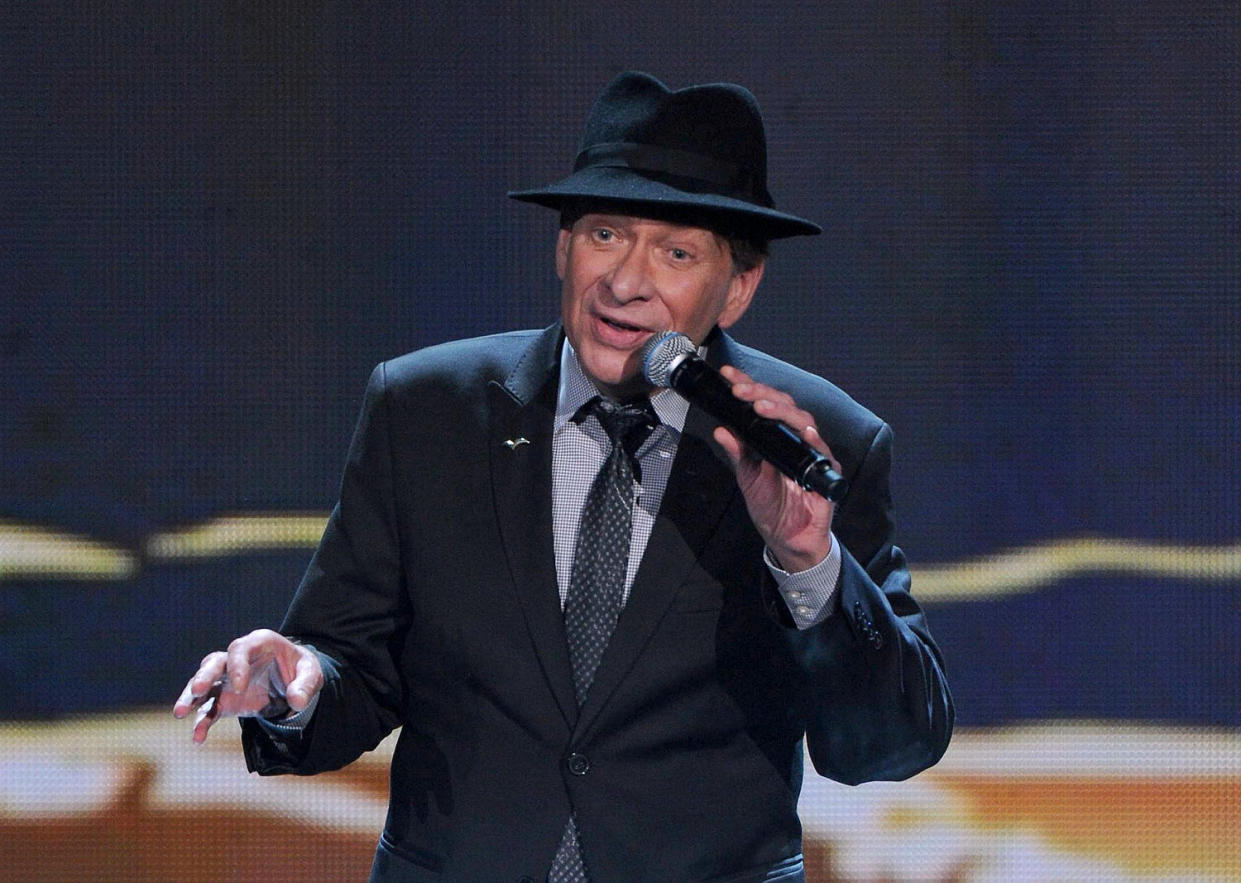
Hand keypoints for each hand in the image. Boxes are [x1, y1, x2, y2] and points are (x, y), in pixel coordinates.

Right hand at [172, 628, 322, 743]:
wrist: (294, 681)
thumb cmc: (301, 670)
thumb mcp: (311, 672)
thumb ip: (305, 685)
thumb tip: (296, 701)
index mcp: (259, 643)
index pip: (240, 649)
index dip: (237, 665)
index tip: (238, 687)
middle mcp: (238, 659)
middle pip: (214, 662)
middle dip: (205, 675)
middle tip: (198, 689)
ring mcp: (227, 679)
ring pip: (203, 684)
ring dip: (191, 697)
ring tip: (180, 713)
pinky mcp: (224, 699)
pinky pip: (209, 709)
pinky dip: (202, 722)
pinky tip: (198, 738)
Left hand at [713, 365, 838, 572]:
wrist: (787, 539)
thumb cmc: (771, 507)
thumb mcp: (748, 477)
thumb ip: (738, 453)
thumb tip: (721, 429)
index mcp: (776, 437)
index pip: (765, 404)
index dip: (749, 387)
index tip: (729, 376)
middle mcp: (795, 440)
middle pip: (785, 406)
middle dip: (762, 393)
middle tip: (740, 390)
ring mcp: (811, 454)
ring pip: (804, 421)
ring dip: (782, 411)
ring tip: (762, 406)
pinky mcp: (825, 473)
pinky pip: (823, 452)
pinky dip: (814, 441)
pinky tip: (806, 432)